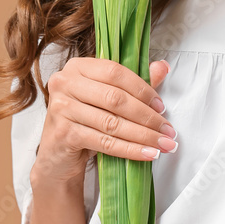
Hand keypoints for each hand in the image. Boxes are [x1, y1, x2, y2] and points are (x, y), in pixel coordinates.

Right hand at [32, 57, 176, 186]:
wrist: (57, 156)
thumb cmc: (84, 122)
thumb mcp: (107, 100)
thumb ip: (133, 82)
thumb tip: (162, 67)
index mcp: (77, 67)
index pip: (115, 72)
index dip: (142, 89)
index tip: (162, 106)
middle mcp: (65, 83)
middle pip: (115, 98)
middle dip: (147, 116)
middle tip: (168, 130)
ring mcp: (62, 108)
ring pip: (112, 122)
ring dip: (143, 135)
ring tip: (163, 144)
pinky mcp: (64, 133)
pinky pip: (105, 142)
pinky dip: (130, 149)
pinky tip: (147, 154)